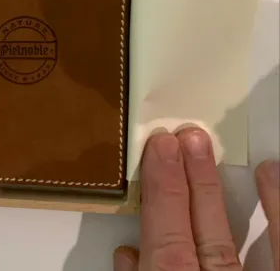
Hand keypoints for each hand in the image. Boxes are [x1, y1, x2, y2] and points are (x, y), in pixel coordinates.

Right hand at [114, 128, 279, 270]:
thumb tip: (127, 254)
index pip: (164, 241)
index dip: (162, 193)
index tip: (159, 151)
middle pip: (197, 231)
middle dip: (183, 181)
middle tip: (176, 139)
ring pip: (229, 237)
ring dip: (212, 187)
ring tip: (202, 144)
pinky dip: (276, 210)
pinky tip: (268, 174)